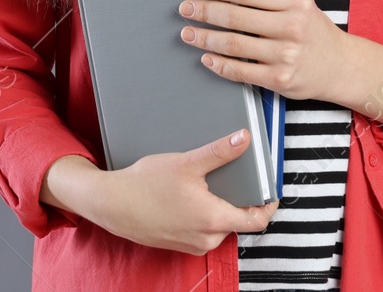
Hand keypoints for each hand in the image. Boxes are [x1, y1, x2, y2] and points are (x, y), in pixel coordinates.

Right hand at [82, 129, 279, 254]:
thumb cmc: (145, 185)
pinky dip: (205, 214)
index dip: (269, 205)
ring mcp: (193, 244)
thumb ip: (220, 152)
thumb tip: (244, 139)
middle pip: (238, 221)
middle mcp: (206, 238)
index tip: (271, 191)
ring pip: (220, 225)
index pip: (256, 221)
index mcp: (213, 219)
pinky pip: (204, 230)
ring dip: (221, 206)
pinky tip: (192, 196)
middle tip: (238, 177)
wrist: (111, 204)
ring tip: (209, 184)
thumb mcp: (187, 163)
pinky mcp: (181, 243)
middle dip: (241, 200)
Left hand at [178, 0, 354, 103]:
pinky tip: (206, 57)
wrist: (341, 66)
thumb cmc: (314, 32)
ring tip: (188, 34)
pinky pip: (240, 71)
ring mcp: (285, 55)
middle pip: (235, 17)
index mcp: (295, 2)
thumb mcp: (301, 6)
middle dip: (204, 11)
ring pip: (233, 44)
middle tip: (185, 9)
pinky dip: (218, 64)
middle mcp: (291, 27)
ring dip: (205, 38)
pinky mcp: (279, 80)